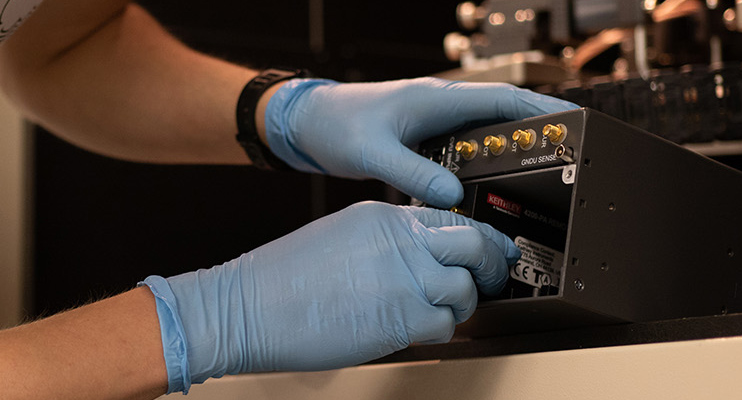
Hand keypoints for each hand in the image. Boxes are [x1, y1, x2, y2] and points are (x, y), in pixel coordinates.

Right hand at [141, 202, 518, 392]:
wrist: (247, 308)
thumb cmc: (281, 280)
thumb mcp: (341, 236)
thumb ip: (386, 239)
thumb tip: (423, 256)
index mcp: (383, 216)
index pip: (450, 214)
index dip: (478, 233)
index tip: (488, 246)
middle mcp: (400, 241)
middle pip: (475, 243)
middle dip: (493, 262)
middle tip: (494, 275)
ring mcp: (404, 279)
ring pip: (466, 289)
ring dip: (462, 303)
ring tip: (444, 309)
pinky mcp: (402, 318)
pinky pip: (446, 324)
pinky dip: (441, 329)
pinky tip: (421, 328)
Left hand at [264, 77, 578, 207]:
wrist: (306, 123)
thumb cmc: (336, 125)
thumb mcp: (374, 153)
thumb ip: (412, 175)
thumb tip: (450, 195)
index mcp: (437, 99)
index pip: (502, 101)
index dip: (540, 113)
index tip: (570, 126)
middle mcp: (441, 107)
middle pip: (502, 118)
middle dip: (535, 135)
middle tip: (566, 158)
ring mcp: (433, 123)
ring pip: (484, 136)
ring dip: (507, 153)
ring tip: (537, 179)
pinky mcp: (423, 140)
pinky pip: (462, 152)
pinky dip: (479, 167)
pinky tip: (486, 190)